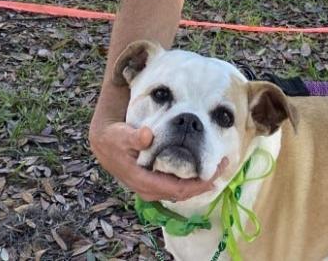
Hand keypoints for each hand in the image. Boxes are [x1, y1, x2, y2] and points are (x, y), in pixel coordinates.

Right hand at [89, 117, 226, 202]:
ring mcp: (151, 188)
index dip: (198, 184)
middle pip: (182, 193)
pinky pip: (176, 186)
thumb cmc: (114, 139)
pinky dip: (190, 180)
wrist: (104, 143)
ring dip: (199, 182)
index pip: (177, 189)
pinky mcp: (154, 183)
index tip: (215, 173)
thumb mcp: (121, 135)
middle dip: (204, 183)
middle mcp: (149, 190)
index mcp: (143, 181)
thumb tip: (147, 136)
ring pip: (180, 191)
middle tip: (223, 166)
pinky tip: (201, 170)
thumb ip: (134, 137)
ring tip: (217, 168)